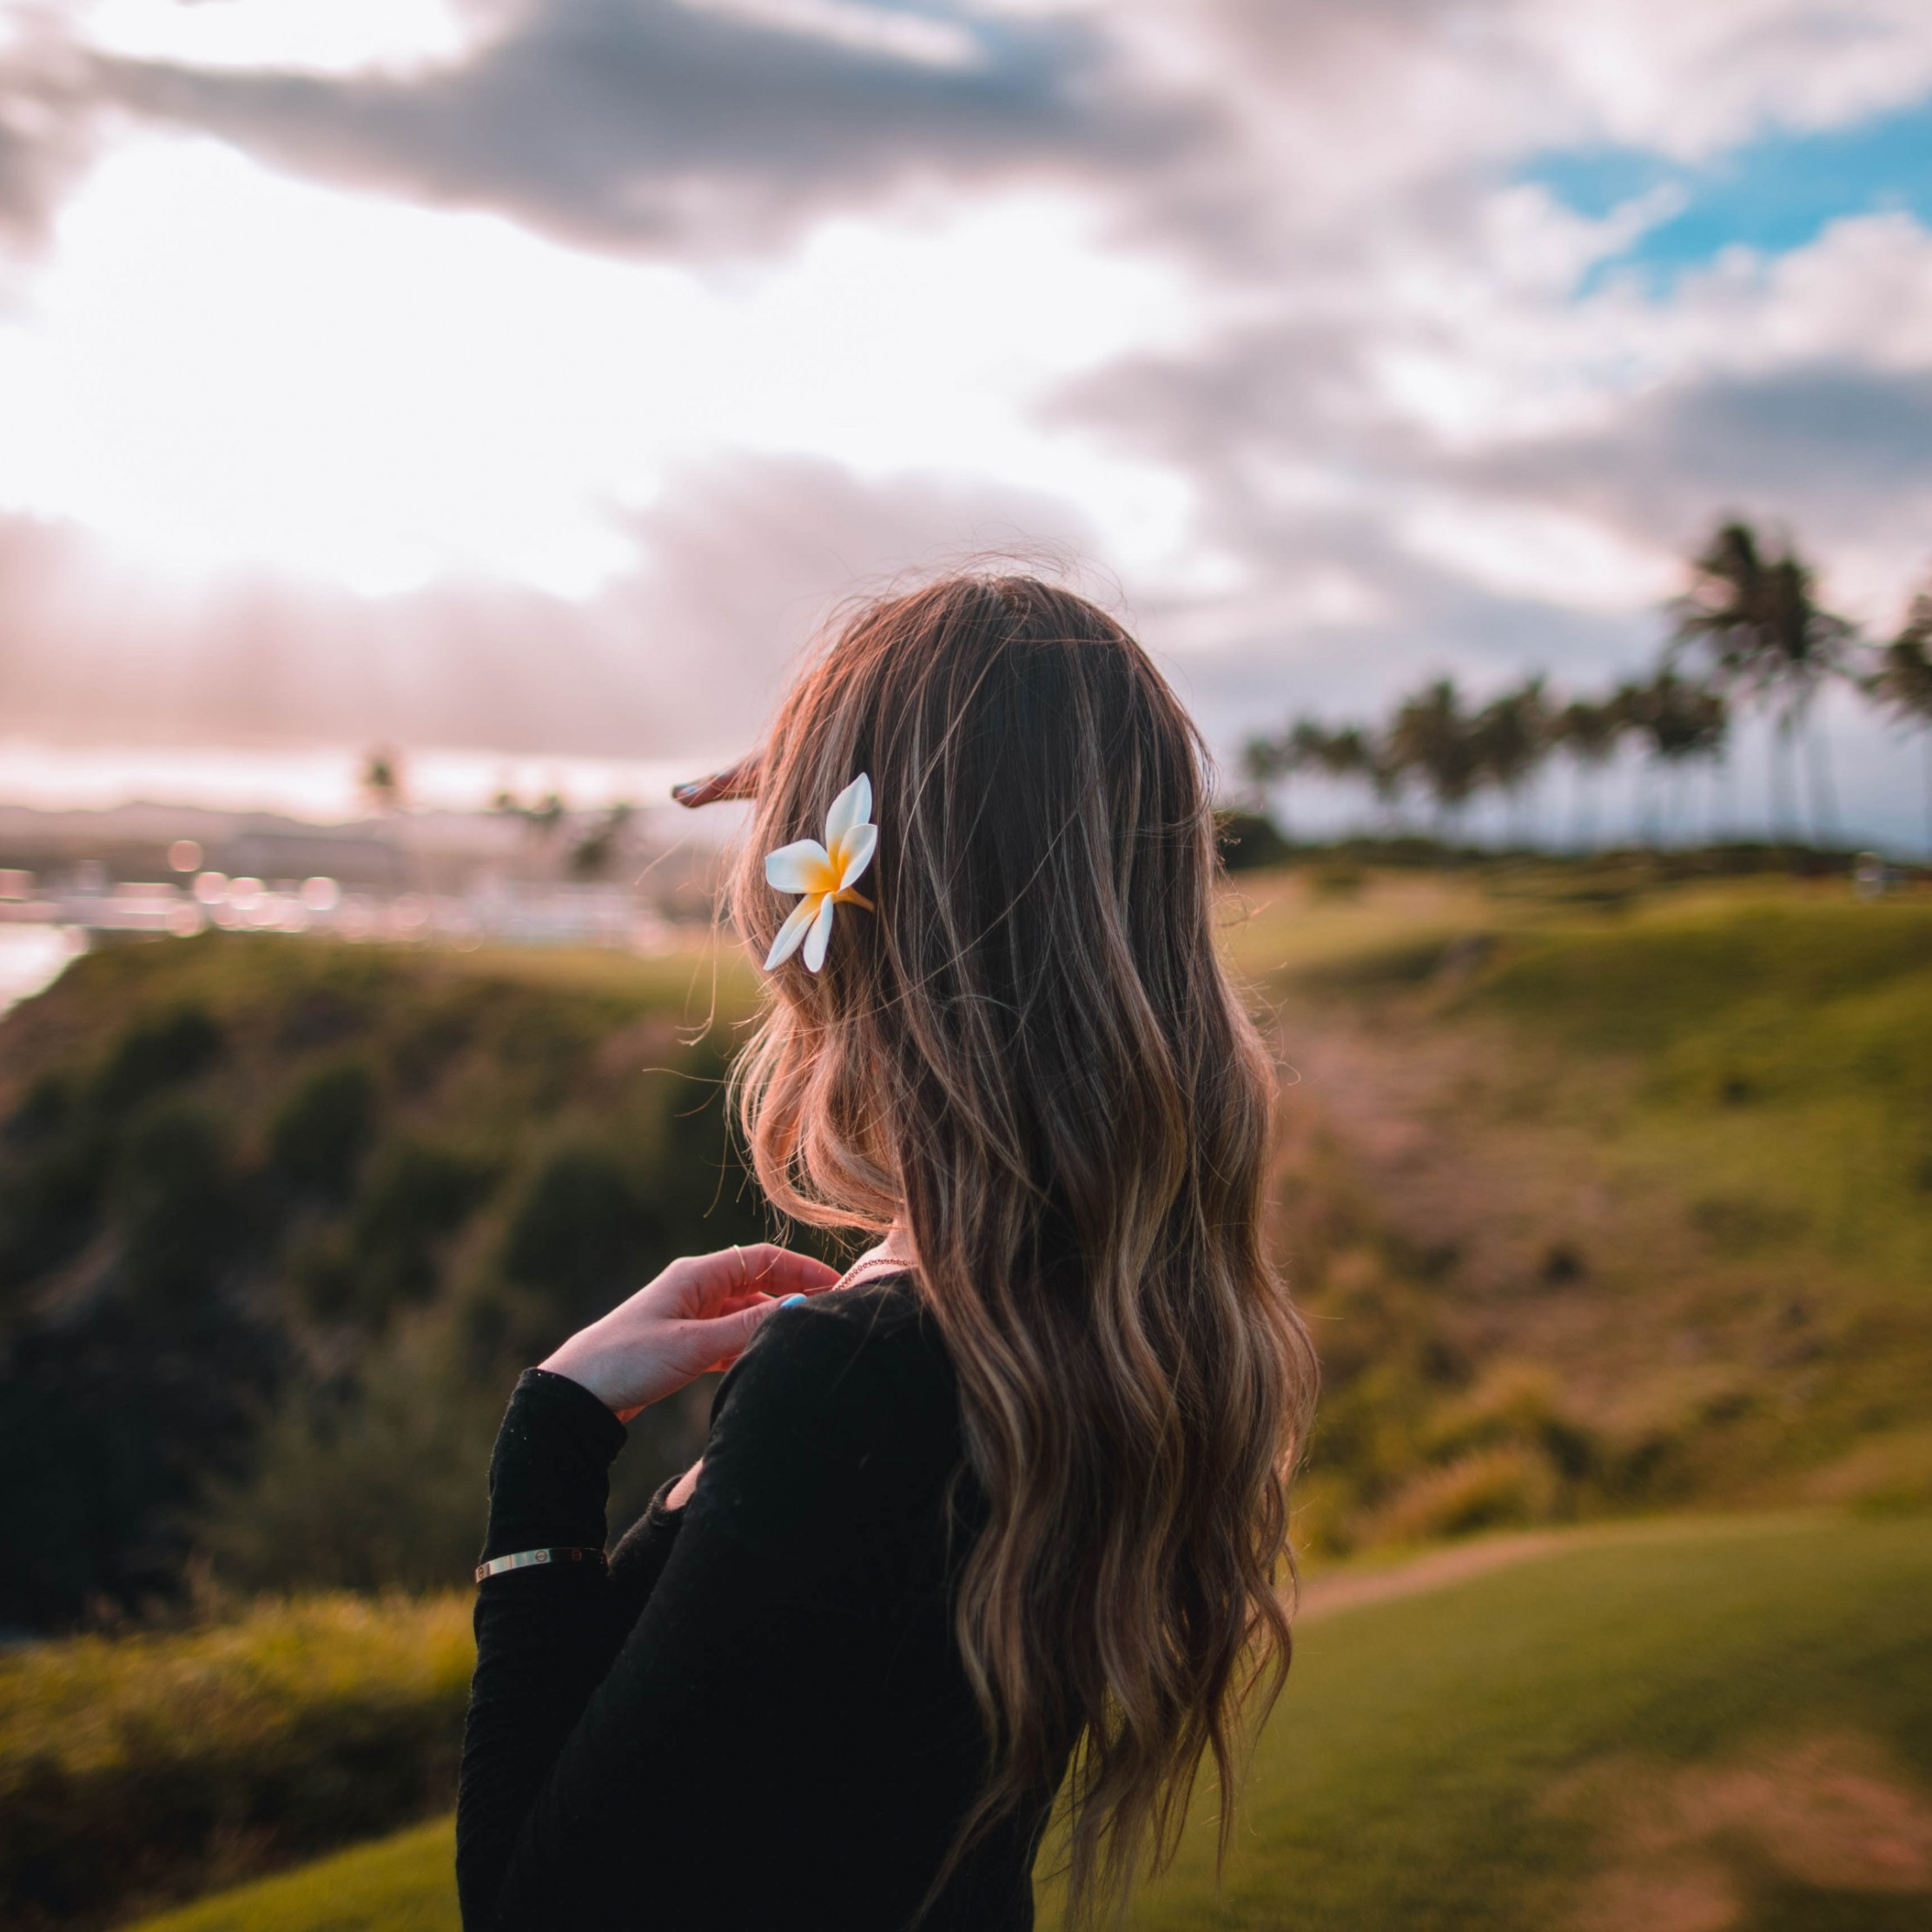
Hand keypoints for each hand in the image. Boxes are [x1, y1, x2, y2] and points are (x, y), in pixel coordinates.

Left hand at [540, 1244, 838, 1420]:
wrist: (577, 1394)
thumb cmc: (628, 1360)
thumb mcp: (693, 1346)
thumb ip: (746, 1328)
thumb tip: (798, 1310)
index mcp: (697, 1275)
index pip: (764, 1259)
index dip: (803, 1269)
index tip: (838, 1285)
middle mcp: (696, 1288)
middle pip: (759, 1281)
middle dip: (795, 1292)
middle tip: (833, 1312)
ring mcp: (690, 1315)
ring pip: (746, 1310)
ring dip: (774, 1320)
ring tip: (807, 1337)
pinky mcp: (684, 1342)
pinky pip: (729, 1335)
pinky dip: (750, 1342)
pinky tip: (767, 1358)